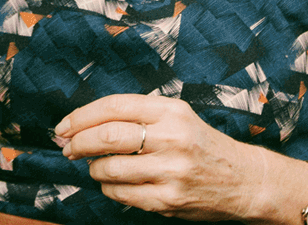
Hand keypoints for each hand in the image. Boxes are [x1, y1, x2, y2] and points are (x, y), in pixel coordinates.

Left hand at [55, 94, 278, 220]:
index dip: (81, 116)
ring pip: (108, 169)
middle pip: (106, 136)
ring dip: (94, 169)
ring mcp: (171, 171)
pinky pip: (121, 194)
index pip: (113, 107)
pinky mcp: (169, 199)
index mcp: (171, 111)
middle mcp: (172, 138)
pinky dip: (109, 189)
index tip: (64, 126)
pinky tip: (114, 184)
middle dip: (77, 143)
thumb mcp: (178, 117)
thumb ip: (139, 115)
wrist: (243, 181)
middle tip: (67, 148)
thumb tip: (83, 123)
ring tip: (97, 167)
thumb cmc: (201, 145)